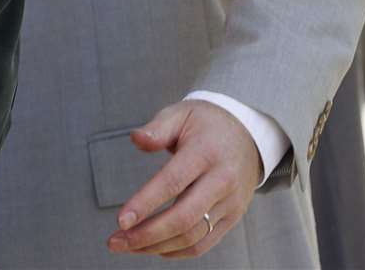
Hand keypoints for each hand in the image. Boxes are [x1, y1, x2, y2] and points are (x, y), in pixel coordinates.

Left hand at [107, 100, 261, 258]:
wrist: (248, 134)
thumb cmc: (206, 123)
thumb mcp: (181, 113)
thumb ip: (157, 128)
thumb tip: (136, 139)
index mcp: (206, 153)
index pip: (173, 182)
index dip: (145, 203)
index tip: (121, 221)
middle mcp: (222, 181)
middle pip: (183, 218)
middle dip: (147, 235)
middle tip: (116, 241)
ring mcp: (230, 203)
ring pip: (192, 236)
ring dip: (157, 246)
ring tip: (127, 245)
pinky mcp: (232, 217)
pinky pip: (204, 243)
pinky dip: (176, 251)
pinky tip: (153, 248)